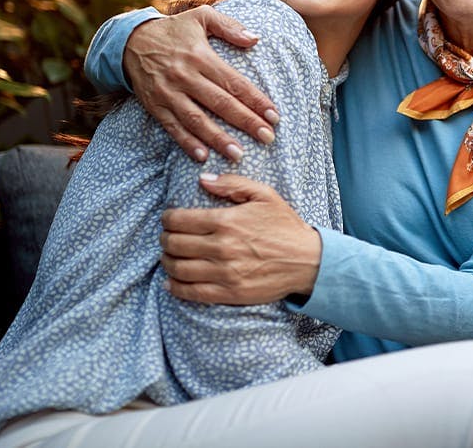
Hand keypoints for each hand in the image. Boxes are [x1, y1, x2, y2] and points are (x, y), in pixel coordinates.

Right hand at [124, 6, 279, 160]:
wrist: (130, 41)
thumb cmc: (174, 30)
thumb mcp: (201, 17)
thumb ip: (230, 27)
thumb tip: (256, 39)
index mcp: (200, 56)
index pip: (234, 82)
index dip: (255, 100)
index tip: (274, 115)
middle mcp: (185, 76)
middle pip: (220, 103)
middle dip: (246, 122)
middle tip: (267, 137)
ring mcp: (168, 92)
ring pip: (196, 119)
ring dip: (218, 138)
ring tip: (238, 154)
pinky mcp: (154, 105)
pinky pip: (172, 127)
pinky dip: (187, 142)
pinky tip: (203, 156)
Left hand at [160, 173, 322, 304]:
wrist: (307, 260)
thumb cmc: (285, 225)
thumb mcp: (264, 195)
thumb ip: (232, 183)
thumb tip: (203, 179)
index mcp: (227, 221)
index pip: (179, 220)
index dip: (167, 218)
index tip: (168, 218)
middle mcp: (221, 247)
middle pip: (174, 244)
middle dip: (164, 238)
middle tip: (166, 236)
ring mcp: (224, 272)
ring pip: (178, 269)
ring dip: (167, 261)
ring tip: (169, 256)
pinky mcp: (229, 292)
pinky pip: (191, 293)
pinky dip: (174, 287)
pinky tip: (170, 282)